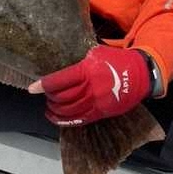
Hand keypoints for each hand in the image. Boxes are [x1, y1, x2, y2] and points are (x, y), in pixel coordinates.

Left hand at [29, 45, 152, 126]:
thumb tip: (59, 65)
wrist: (140, 75)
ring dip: (55, 110)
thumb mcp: (96, 53)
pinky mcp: (101, 113)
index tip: (32, 88)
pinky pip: (79, 120)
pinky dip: (65, 121)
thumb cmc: (116, 60)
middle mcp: (90, 89)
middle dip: (49, 97)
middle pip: (62, 98)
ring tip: (50, 106)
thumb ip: (78, 60)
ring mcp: (96, 103)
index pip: (60, 81)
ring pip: (68, 111)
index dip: (44, 85)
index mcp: (87, 71)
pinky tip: (58, 118)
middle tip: (44, 94)